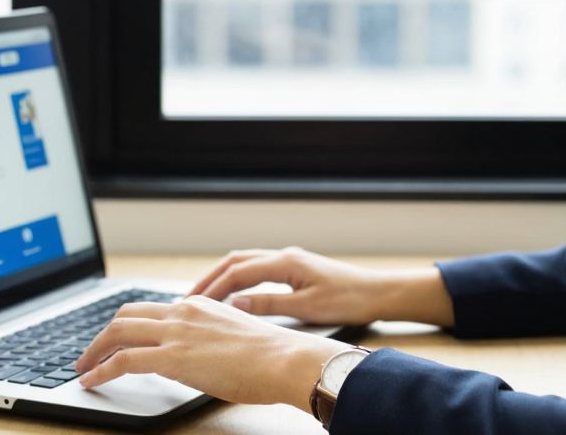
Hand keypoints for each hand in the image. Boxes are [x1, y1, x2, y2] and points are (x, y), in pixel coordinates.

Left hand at [74, 295, 350, 411]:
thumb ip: (208, 339)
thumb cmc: (271, 356)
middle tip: (90, 353)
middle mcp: (182, 312)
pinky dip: (101, 370)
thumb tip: (196, 355)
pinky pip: (122, 360)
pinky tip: (92, 381)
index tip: (116, 340)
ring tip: (82, 368)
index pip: (150, 309)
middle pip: (126, 314)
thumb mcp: (234, 336)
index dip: (127, 325)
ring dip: (93, 351)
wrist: (285, 360)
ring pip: (117, 332)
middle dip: (102, 334)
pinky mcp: (172, 357)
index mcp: (197, 304)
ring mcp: (176, 332)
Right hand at [189, 246, 455, 327]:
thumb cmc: (349, 301)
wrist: (378, 293)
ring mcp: (289, 260)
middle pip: (235, 261)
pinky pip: (257, 269)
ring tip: (202, 297)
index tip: (192, 304)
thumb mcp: (307, 308)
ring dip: (222, 277)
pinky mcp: (295, 269)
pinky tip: (232, 295)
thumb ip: (269, 305)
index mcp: (286, 263)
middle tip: (187, 299)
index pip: (238, 272)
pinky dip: (238, 279)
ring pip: (245, 263)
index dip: (213, 288)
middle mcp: (284, 256)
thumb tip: (235, 304)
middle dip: (210, 279)